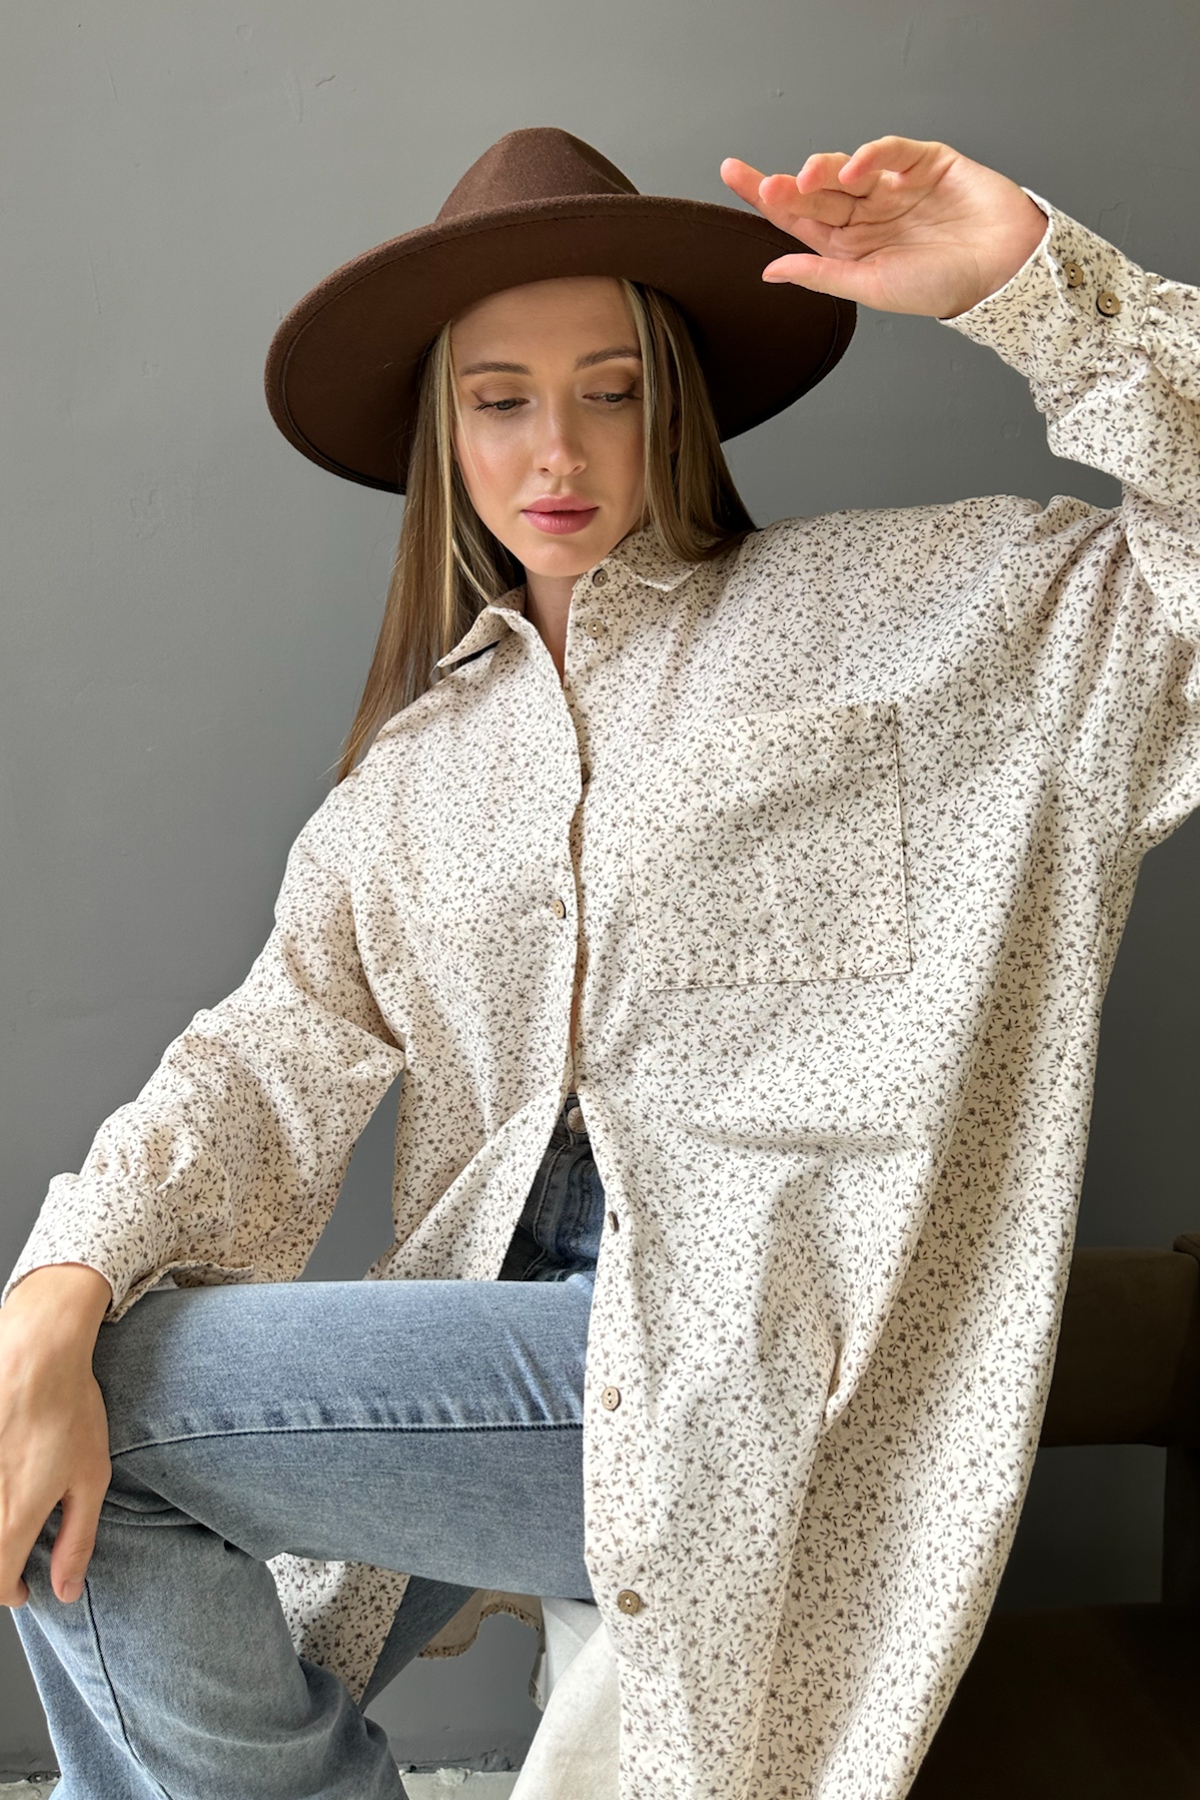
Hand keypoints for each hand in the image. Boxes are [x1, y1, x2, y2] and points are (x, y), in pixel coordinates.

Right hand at [0, 1266, 112, 1608]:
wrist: (35, 1354)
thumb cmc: (66, 1409)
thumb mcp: (90, 1478)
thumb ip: (76, 1541)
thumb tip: (66, 1590)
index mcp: (12, 1520)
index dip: (12, 1591)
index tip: (26, 1585)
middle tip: (15, 1556)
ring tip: (10, 1516)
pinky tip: (4, 1482)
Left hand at [721, 136, 1047, 319]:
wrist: (1003, 270)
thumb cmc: (943, 286)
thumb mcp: (871, 287)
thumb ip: (821, 275)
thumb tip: (771, 271)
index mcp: (849, 246)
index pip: (799, 219)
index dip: (768, 198)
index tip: (735, 176)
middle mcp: (867, 214)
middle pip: (816, 191)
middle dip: (789, 185)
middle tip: (767, 184)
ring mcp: (893, 186)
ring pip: (846, 168)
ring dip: (824, 169)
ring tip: (809, 178)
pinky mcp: (924, 163)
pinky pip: (890, 151)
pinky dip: (871, 154)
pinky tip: (856, 168)